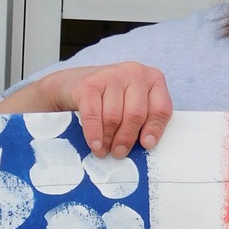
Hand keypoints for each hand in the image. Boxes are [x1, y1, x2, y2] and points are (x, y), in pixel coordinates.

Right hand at [0, 62, 173, 157]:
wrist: (66, 89)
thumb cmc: (104, 106)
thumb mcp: (129, 111)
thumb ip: (143, 123)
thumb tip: (154, 154)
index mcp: (151, 80)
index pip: (161, 107)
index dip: (155, 129)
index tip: (147, 146)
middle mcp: (133, 72)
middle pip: (138, 113)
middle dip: (128, 138)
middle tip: (120, 156)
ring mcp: (110, 74)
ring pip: (117, 115)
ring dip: (110, 138)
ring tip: (103, 152)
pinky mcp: (88, 82)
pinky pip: (95, 113)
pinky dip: (94, 132)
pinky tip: (92, 145)